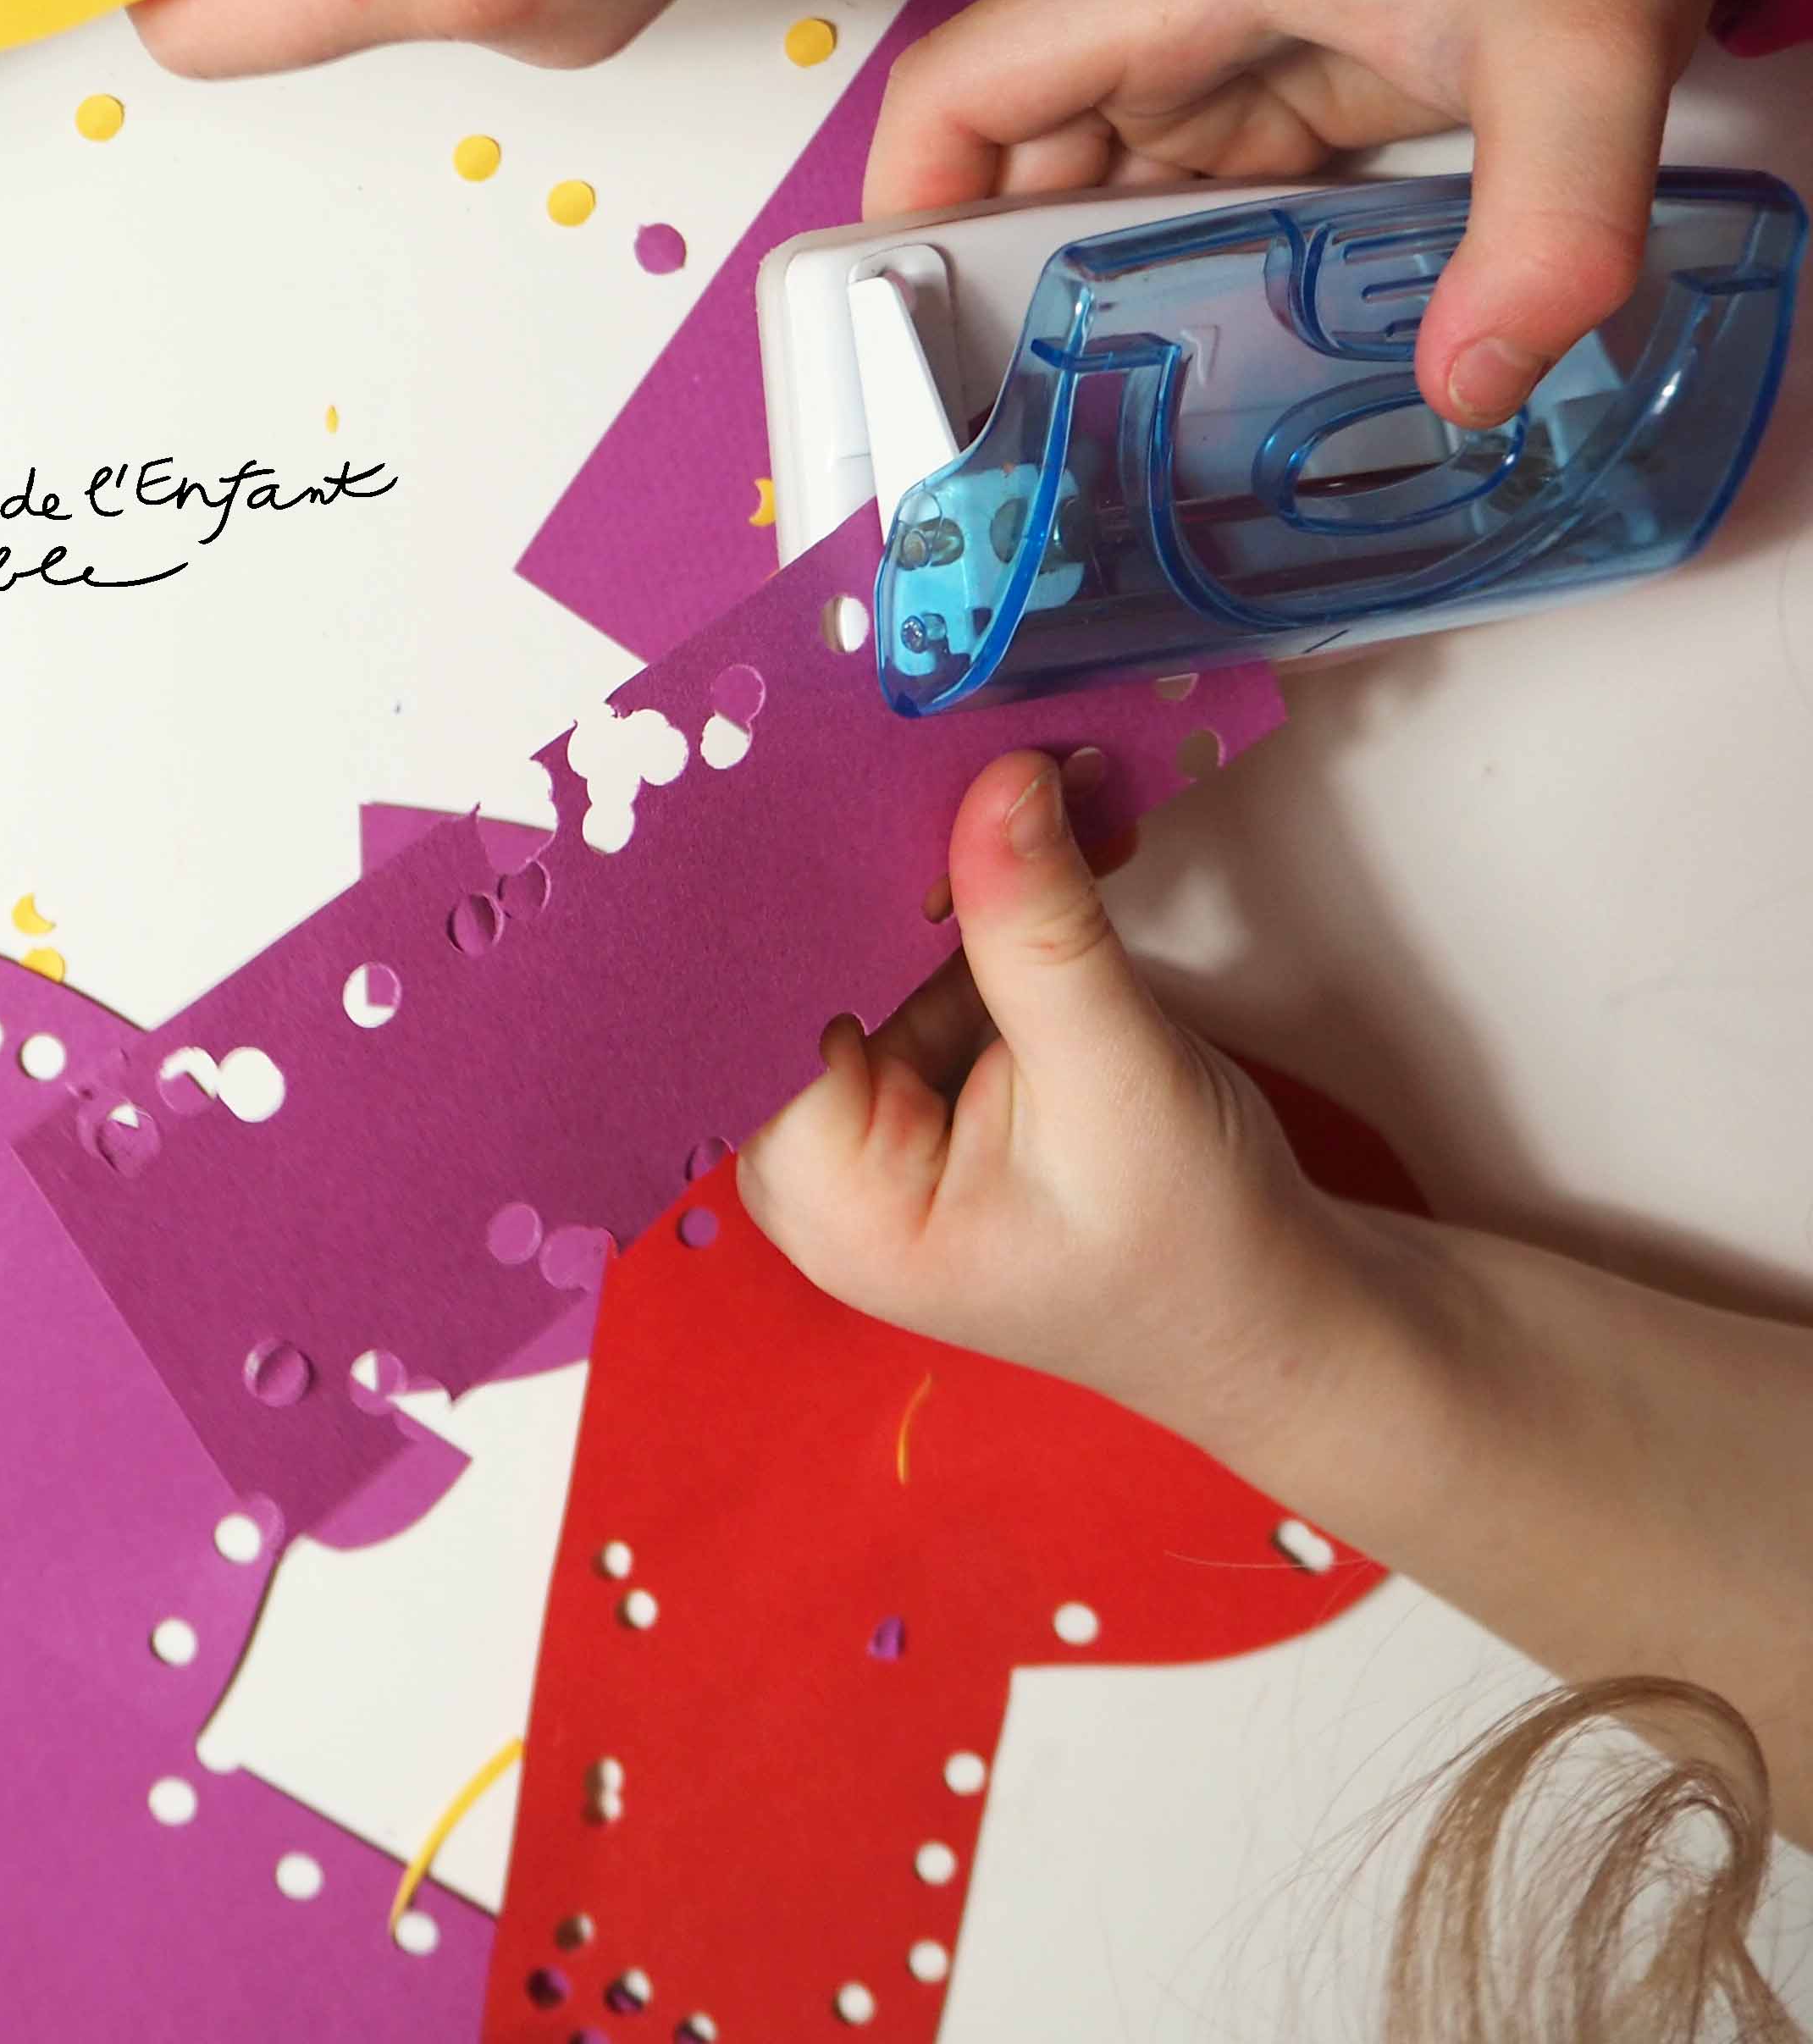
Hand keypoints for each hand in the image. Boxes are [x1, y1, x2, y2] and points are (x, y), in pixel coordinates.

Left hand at [737, 750, 1370, 1452]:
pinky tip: (1051, 820)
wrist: (1280, 1317)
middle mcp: (820, 1155)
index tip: (855, 764)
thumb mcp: (1116, 1080)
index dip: (807, 881)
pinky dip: (992, 898)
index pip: (769, 1003)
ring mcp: (872, 1111)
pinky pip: (931, 958)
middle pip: (817, 966)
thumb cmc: (1196, 1251)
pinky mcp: (926, 1074)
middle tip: (949, 733)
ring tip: (1032, 761)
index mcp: (828, 1193)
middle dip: (891, 853)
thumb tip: (995, 780)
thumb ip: (1039, 930)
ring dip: (954, 859)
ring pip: (878, 944)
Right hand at [866, 0, 1812, 425]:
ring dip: (1057, 302)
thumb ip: (1546, 229)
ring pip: (1074, 199)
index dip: (896, 210)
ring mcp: (1211, 66)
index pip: (954, 91)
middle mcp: (1160, 23)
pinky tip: (1168, 378)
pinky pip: (1165, 211)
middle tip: (985, 440)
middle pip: (996, 167)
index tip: (894, 339)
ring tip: (1056, 434)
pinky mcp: (1270, 106)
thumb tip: (1473, 386)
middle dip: (972, 293)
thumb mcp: (1583, 56)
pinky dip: (1149, 291)